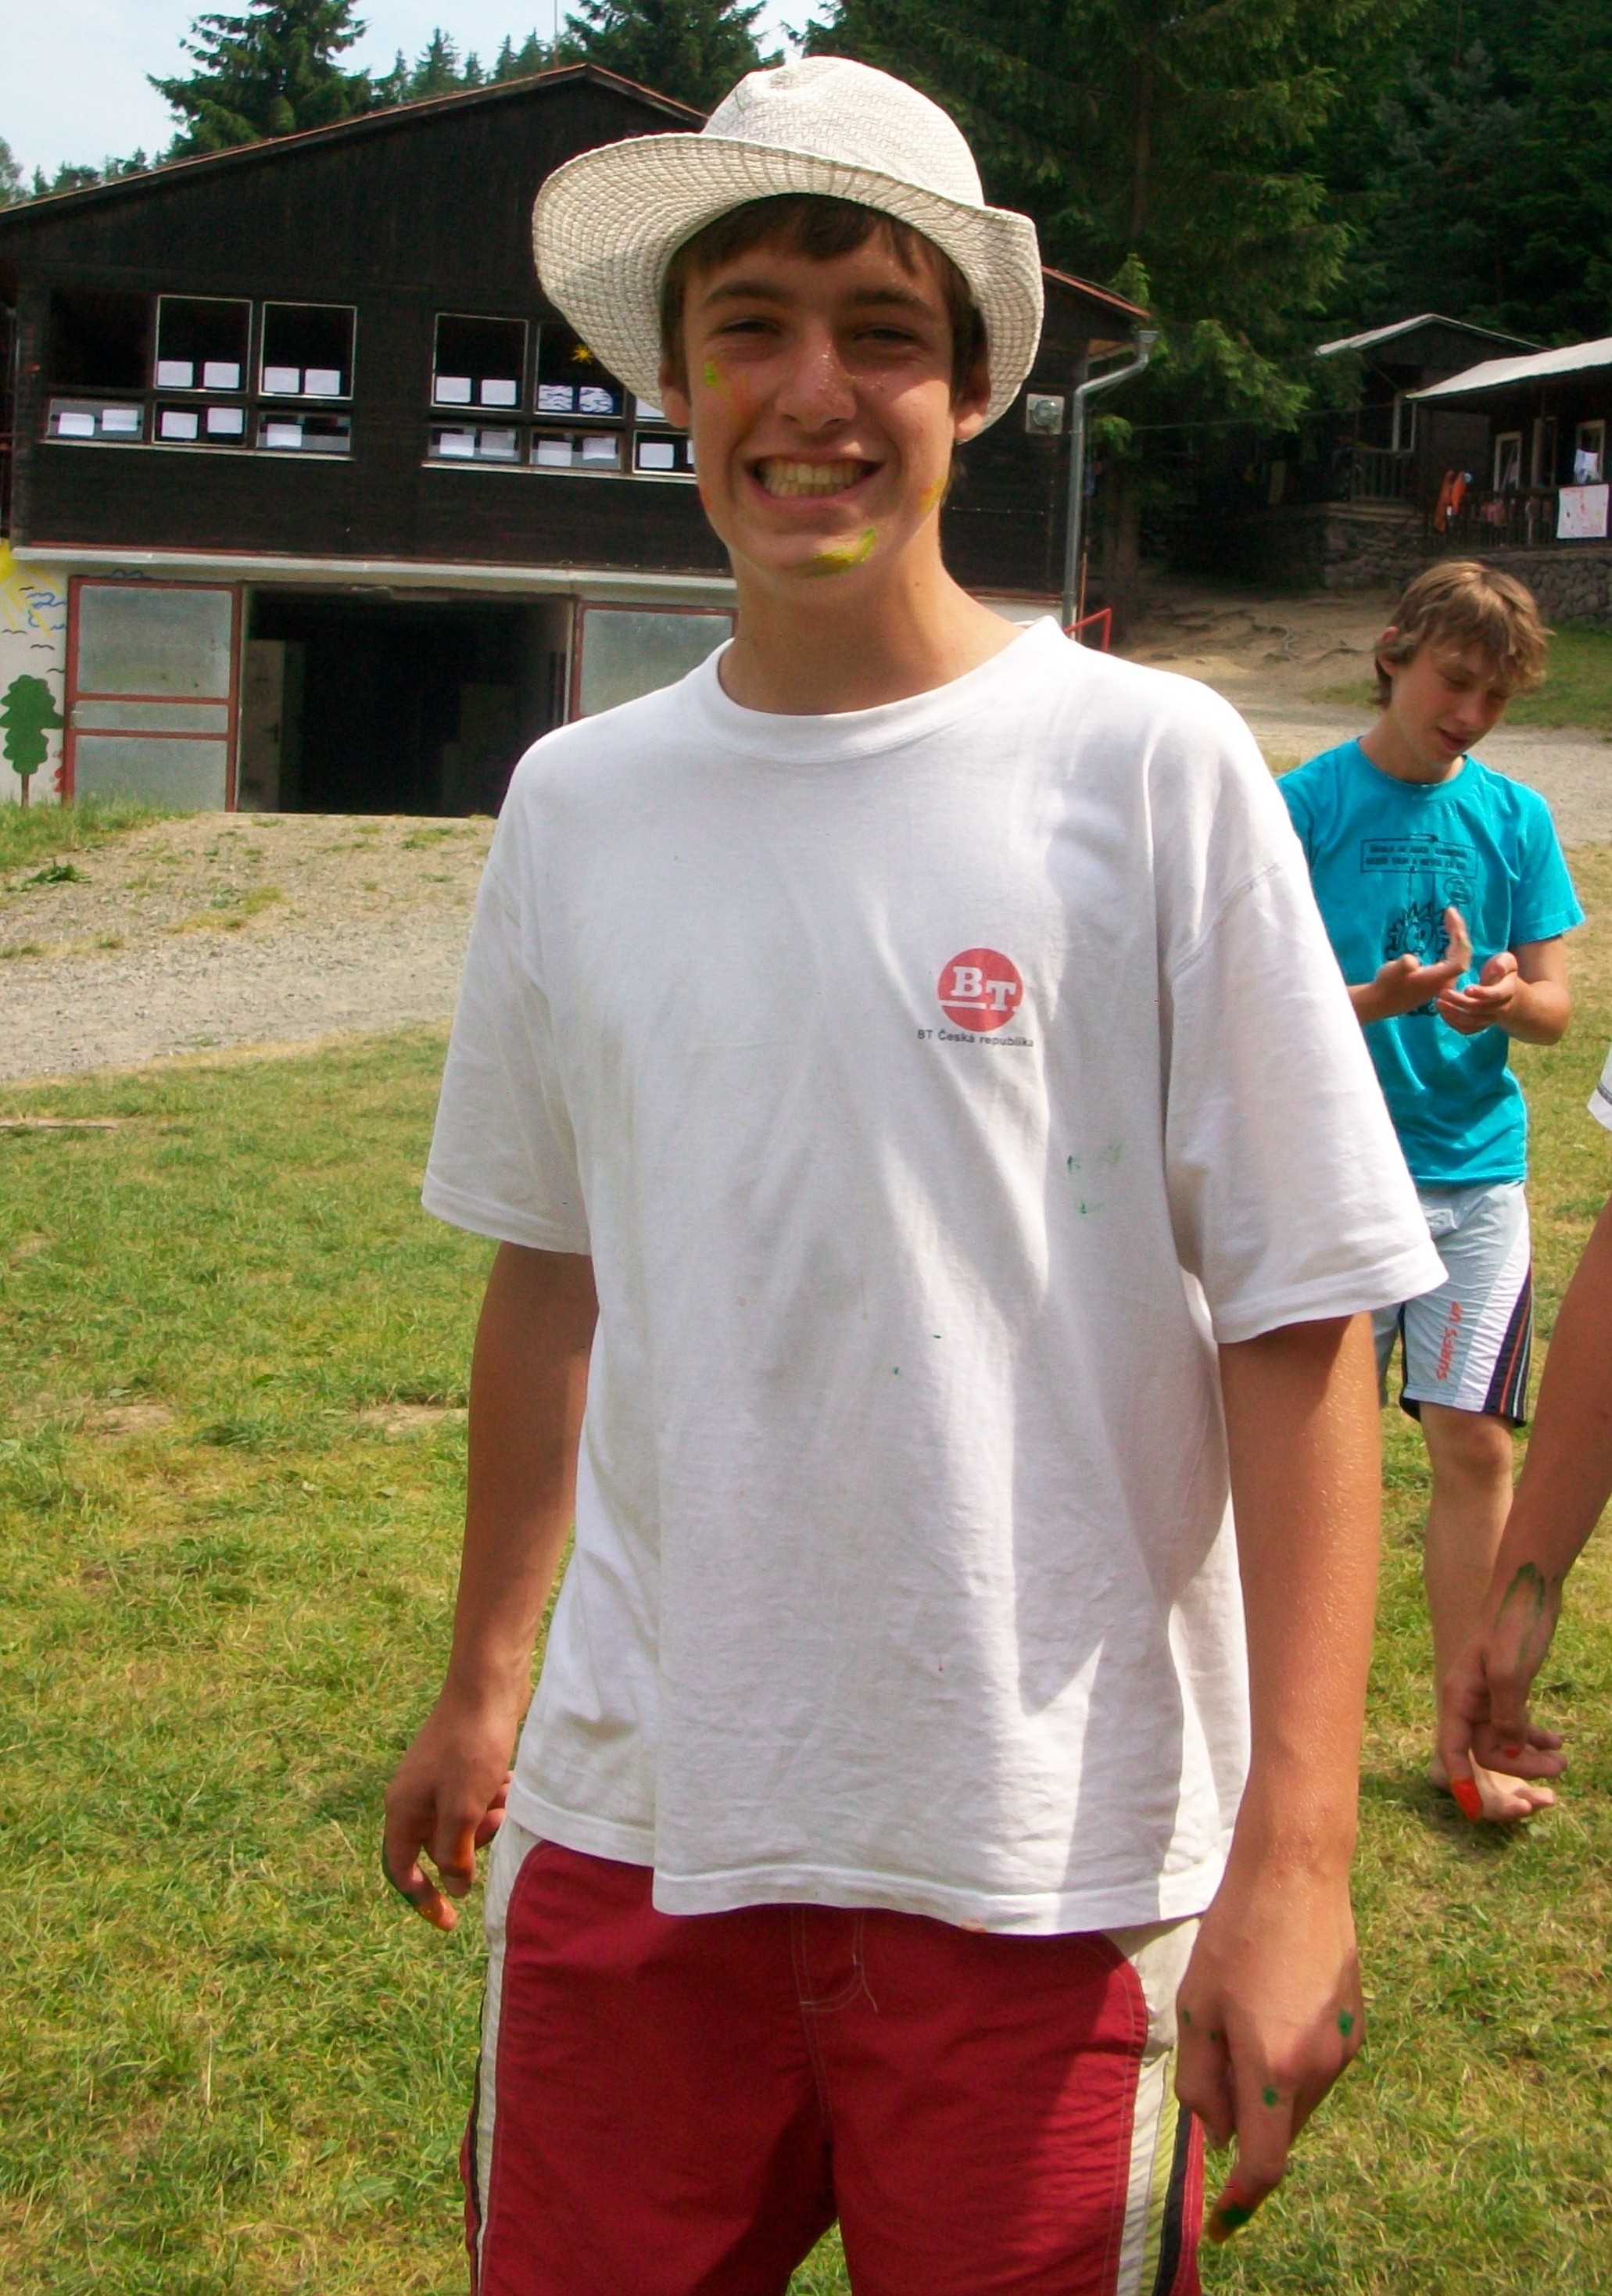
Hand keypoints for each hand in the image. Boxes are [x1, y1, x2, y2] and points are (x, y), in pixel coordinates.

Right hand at [382, 1692, 517, 1930]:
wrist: (487, 1686)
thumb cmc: (472, 1747)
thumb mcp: (463, 1810)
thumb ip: (454, 1854)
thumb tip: (454, 1886)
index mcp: (402, 1808)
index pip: (401, 1869)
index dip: (422, 1899)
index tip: (449, 1923)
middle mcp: (413, 1795)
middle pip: (436, 1846)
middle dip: (469, 1845)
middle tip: (494, 1823)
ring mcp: (435, 1778)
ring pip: (459, 1823)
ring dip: (485, 1820)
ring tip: (504, 1795)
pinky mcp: (458, 1765)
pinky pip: (472, 1799)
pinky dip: (491, 1798)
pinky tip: (508, 1781)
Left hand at [1176, 1854, 1362, 2243]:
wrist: (1297, 1875)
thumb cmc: (1236, 1937)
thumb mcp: (1198, 2010)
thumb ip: (1202, 2082)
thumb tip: (1220, 2136)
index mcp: (1274, 2068)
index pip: (1265, 2164)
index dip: (1244, 2197)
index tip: (1227, 2218)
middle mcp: (1319, 2069)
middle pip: (1280, 2131)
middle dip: (1247, 2126)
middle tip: (1215, 2067)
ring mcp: (1345, 2049)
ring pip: (1300, 2101)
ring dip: (1269, 2091)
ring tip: (1241, 2019)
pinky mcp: (1358, 2028)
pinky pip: (1318, 2070)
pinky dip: (1291, 2065)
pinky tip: (1272, 2008)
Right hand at [1352, 907, 1470, 1022]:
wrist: (1382, 1001)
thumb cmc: (1387, 985)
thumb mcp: (1391, 972)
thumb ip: (1402, 966)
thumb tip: (1410, 960)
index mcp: (1438, 979)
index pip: (1459, 959)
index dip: (1460, 940)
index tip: (1451, 920)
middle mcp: (1446, 981)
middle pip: (1462, 954)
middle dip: (1458, 931)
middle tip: (1450, 911)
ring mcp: (1444, 981)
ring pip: (1459, 956)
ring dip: (1456, 936)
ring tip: (1449, 917)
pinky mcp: (1440, 979)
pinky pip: (1453, 958)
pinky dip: (1453, 943)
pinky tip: (1448, 933)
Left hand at [1437, 948, 1517, 1034]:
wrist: (1502, 988)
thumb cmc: (1499, 968)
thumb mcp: (1506, 961)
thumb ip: (1503, 964)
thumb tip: (1497, 970)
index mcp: (1507, 991)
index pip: (1496, 995)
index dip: (1482, 993)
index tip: (1466, 989)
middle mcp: (1500, 1008)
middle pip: (1479, 1009)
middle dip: (1460, 1002)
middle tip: (1443, 992)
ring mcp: (1490, 1019)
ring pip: (1471, 1022)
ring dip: (1453, 1013)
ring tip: (1439, 1002)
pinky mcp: (1479, 1025)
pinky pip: (1466, 1029)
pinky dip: (1453, 1022)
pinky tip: (1442, 1011)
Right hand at [1437, 1561, 1566, 1804]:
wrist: (1528, 1588)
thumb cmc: (1514, 1624)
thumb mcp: (1511, 1672)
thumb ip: (1508, 1716)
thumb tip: (1512, 1755)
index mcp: (1459, 1696)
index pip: (1453, 1750)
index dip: (1462, 1782)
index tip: (1475, 1810)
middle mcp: (1469, 1700)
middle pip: (1486, 1752)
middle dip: (1518, 1770)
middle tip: (1557, 1774)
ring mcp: (1488, 1695)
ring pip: (1505, 1741)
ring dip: (1533, 1756)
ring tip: (1564, 1759)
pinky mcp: (1508, 1689)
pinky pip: (1517, 1725)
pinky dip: (1536, 1737)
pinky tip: (1558, 1740)